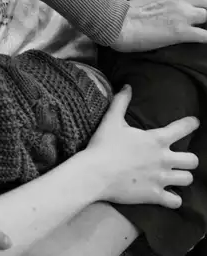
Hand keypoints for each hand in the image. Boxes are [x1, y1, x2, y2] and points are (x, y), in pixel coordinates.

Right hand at [83, 85, 197, 206]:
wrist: (94, 173)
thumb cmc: (102, 146)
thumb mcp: (110, 121)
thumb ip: (121, 102)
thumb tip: (127, 86)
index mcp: (156, 139)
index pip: (182, 128)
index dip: (190, 124)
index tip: (194, 123)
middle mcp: (164, 159)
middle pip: (192, 160)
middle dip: (187, 160)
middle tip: (177, 160)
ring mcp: (161, 178)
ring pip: (187, 179)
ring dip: (181, 178)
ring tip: (173, 177)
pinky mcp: (155, 195)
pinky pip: (176, 201)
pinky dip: (173, 199)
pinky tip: (167, 196)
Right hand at [113, 0, 206, 51]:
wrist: (119, 24)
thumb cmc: (131, 10)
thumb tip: (185, 2)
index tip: (201, 6)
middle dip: (206, 9)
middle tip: (200, 18)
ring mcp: (185, 15)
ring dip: (204, 23)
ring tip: (196, 28)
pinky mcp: (183, 32)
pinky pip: (206, 36)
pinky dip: (204, 38)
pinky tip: (200, 39)